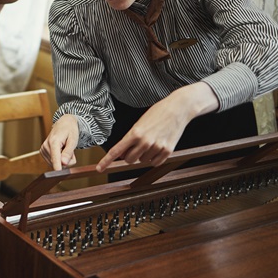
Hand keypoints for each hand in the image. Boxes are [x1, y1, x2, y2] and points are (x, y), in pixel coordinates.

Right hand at [39, 115, 78, 170]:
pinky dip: (58, 158)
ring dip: (63, 159)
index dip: (57, 166)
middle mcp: (46, 145)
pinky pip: (52, 162)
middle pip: (57, 162)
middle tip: (70, 150)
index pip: (55, 157)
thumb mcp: (73, 140)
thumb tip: (63, 163)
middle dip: (66, 160)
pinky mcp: (42, 152)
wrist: (64, 123)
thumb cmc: (70, 130)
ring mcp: (43, 149)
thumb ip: (68, 152)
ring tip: (64, 148)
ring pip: (55, 163)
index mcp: (54, 141)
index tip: (57, 173)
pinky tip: (60, 150)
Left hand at [96, 84, 213, 172]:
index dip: (106, 161)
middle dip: (129, 155)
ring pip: (142, 161)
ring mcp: (157, 147)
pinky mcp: (168, 151)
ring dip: (143, 155)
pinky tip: (157, 146)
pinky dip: (154, 158)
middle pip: (129, 159)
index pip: (116, 150)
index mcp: (134, 133)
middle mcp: (145, 141)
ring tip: (151, 141)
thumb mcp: (139, 124)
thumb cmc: (157, 114)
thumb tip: (121, 154)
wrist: (177, 108)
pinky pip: (155, 163)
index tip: (99, 169)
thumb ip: (129, 139)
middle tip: (135, 145)